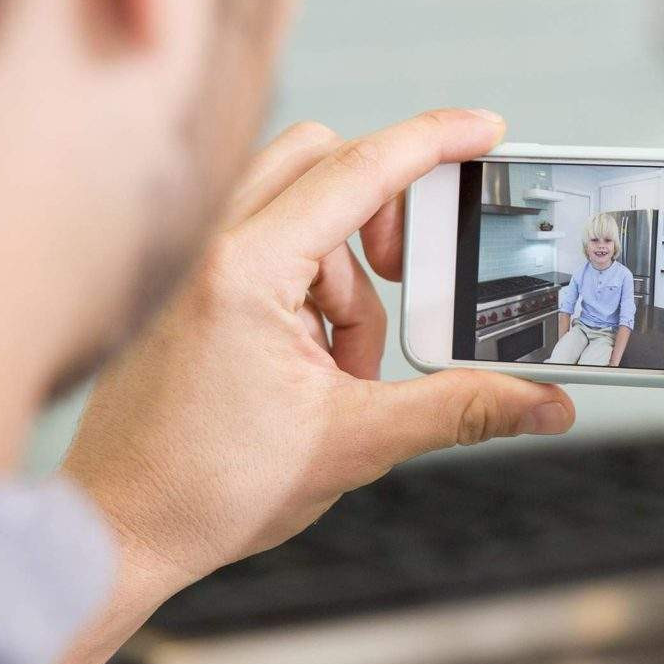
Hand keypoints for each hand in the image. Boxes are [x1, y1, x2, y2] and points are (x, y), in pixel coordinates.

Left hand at [58, 111, 575, 663]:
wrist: (117, 534)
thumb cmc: (208, 489)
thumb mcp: (355, 443)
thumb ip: (461, 408)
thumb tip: (546, 403)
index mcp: (246, 270)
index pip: (361, 170)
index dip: (435, 141)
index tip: (487, 129)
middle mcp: (207, 245)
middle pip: (322, 158)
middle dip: (382, 208)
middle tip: (404, 276)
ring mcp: (188, 260)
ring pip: (295, 202)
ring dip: (343, 268)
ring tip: (343, 363)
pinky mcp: (183, 283)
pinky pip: (266, 241)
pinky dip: (308, 285)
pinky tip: (307, 364)